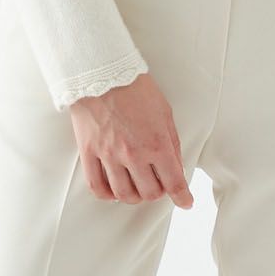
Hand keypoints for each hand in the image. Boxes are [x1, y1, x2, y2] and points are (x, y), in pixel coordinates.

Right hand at [69, 71, 195, 207]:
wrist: (102, 73)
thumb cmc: (136, 89)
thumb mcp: (165, 114)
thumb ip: (172, 144)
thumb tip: (176, 168)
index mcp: (157, 144)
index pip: (173, 182)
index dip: (182, 197)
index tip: (185, 202)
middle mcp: (134, 155)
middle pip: (149, 193)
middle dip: (157, 193)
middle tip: (157, 185)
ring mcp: (109, 156)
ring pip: (124, 194)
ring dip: (134, 196)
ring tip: (136, 188)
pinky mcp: (89, 152)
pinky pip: (97, 186)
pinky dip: (107, 195)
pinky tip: (113, 191)